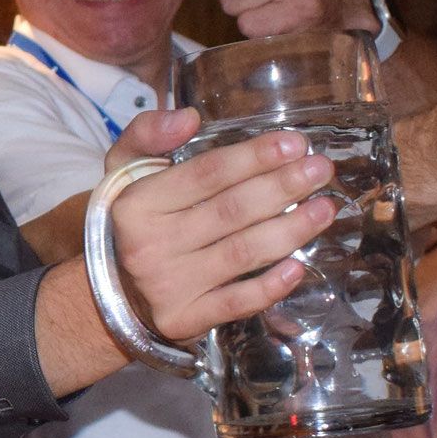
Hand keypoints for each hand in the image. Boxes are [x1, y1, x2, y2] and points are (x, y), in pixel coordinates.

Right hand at [103, 108, 337, 341]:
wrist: (111, 290)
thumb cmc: (133, 221)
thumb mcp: (125, 170)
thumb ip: (148, 133)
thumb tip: (189, 118)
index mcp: (137, 203)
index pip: (206, 174)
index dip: (255, 157)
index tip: (294, 143)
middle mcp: (149, 246)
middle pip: (231, 211)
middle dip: (284, 187)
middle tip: (320, 170)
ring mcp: (167, 286)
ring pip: (241, 254)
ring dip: (291, 230)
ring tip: (325, 209)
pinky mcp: (183, 319)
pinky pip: (236, 303)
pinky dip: (271, 286)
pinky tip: (298, 266)